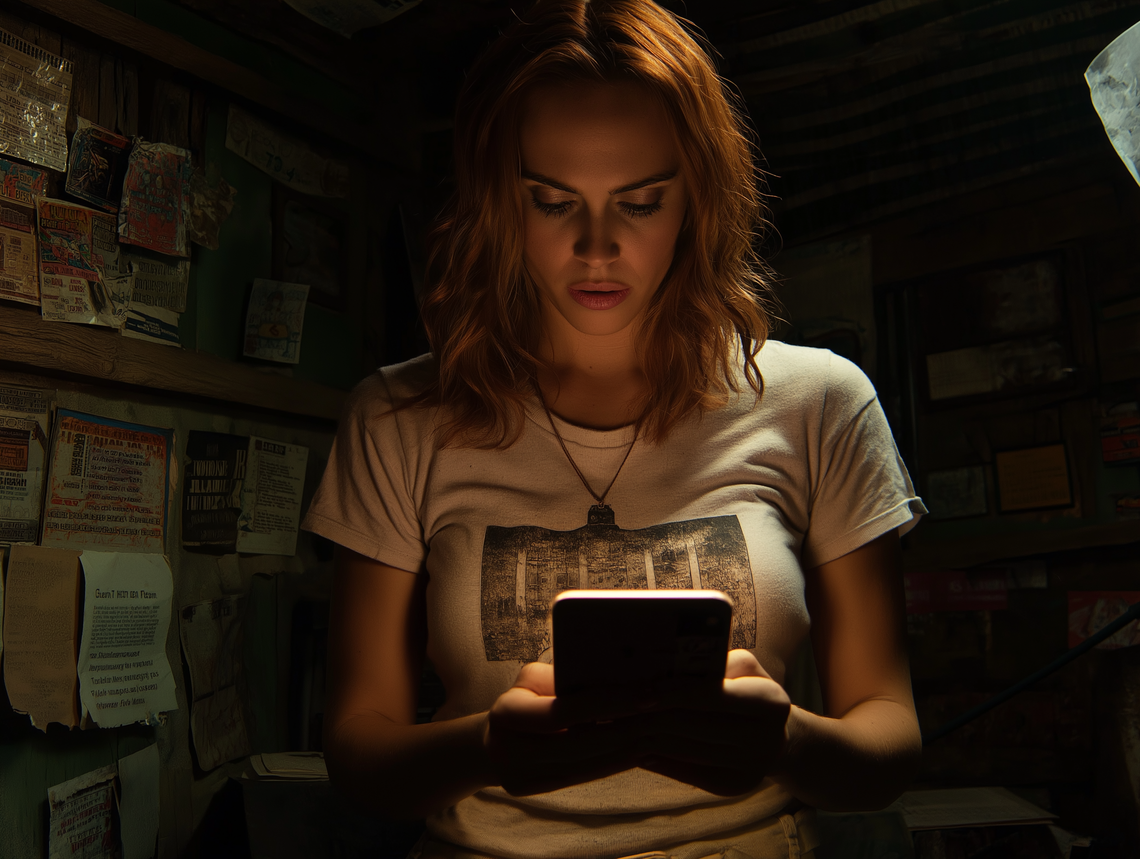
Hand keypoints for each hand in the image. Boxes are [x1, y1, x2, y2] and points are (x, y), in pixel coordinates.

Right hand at [483, 662, 657, 795]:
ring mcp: (520, 777)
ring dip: (627, 748)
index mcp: (505, 713)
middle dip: (626, 728)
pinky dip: (614, 762)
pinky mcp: (535, 791)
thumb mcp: (535, 679)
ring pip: (586, 765)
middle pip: (579, 744)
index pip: (563, 711)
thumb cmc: (523, 698)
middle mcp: (507, 750)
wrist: (491, 742)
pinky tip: (638, 748)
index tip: (647, 693)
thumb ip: (565, 678)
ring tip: (658, 731)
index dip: (608, 703)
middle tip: (663, 715)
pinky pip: (583, 777)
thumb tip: (618, 672)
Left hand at [631, 649, 790, 795]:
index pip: (712, 696)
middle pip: (693, 727)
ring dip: (648, 739)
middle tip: (615, 712)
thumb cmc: (747, 689)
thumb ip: (711, 663)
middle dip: (650, 718)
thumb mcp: (740, 667)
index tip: (639, 693)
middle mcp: (766, 738)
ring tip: (619, 727)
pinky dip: (659, 760)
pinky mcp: (734, 786)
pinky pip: (687, 773)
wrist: (775, 737)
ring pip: (686, 751)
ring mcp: (751, 767)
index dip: (673, 694)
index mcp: (770, 701)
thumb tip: (663, 664)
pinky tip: (638, 750)